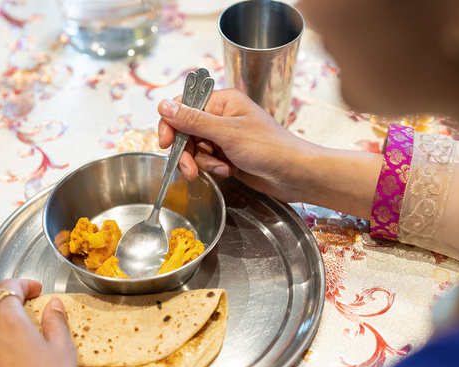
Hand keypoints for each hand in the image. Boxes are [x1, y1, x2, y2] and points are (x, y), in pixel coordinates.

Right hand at [157, 88, 318, 203]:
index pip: (183, 106)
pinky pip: (207, 160)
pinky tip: (228, 171)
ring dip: (203, 162)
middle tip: (190, 170)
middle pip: (186, 131)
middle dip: (187, 152)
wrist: (295, 174)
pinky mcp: (228, 154)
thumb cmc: (270, 148)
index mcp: (223, 101)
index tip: (166, 144)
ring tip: (222, 169)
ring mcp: (225, 136)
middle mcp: (222, 116)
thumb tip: (163, 106)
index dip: (171, 125)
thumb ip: (194, 120)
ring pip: (195, 148)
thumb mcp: (228, 133)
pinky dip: (213, 168)